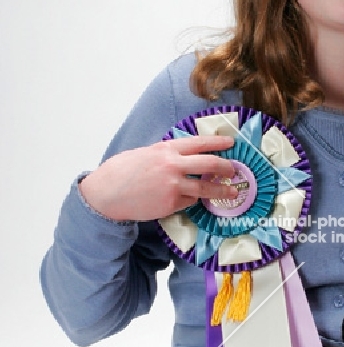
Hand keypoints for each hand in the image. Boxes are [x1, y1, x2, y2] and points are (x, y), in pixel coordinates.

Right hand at [79, 135, 236, 220]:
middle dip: (226, 167)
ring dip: (221, 190)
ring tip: (231, 192)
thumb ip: (167, 154)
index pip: (199, 143)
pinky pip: (189, 202)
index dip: (218, 142)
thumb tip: (186, 157)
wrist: (107, 194)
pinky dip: (191, 201)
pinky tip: (187, 200)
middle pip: (210, 165)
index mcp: (166, 149)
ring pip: (205, 188)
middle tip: (234, 170)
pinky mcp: (171, 204)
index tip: (231, 142)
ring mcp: (173, 186)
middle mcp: (173, 166)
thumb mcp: (146, 153)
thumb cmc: (122, 171)